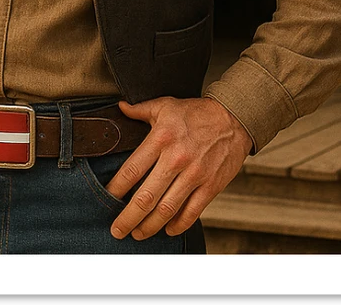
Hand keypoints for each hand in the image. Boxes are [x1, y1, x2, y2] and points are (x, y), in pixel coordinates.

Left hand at [105, 95, 251, 239]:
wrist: (234, 118)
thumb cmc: (196, 113)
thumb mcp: (165, 105)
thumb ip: (140, 109)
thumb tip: (120, 107)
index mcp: (161, 138)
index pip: (132, 170)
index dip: (116, 189)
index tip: (106, 199)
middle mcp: (176, 158)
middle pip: (146, 197)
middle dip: (128, 217)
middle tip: (117, 230)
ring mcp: (194, 174)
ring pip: (167, 209)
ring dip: (150, 226)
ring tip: (138, 234)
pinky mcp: (211, 186)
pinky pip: (191, 212)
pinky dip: (178, 225)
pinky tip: (167, 229)